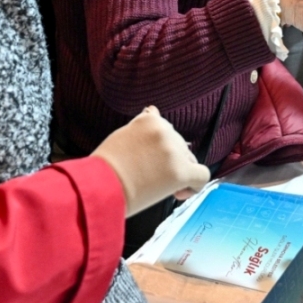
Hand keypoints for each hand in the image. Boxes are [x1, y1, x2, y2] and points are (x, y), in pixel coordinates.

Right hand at [91, 106, 210, 216]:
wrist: (101, 187)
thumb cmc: (105, 168)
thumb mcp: (122, 135)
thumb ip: (142, 125)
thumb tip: (153, 110)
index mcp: (150, 120)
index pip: (167, 132)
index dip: (161, 150)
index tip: (150, 162)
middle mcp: (165, 131)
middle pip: (180, 147)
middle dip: (170, 163)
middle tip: (150, 178)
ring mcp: (174, 150)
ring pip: (190, 162)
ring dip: (179, 174)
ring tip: (158, 187)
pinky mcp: (181, 171)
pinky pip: (202, 176)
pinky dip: (194, 186)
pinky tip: (179, 192)